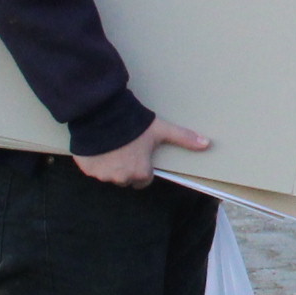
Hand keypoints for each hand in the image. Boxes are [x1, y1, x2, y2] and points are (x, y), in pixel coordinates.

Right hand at [75, 115, 210, 187]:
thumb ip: (184, 138)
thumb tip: (208, 144)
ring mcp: (102, 175)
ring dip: (110, 164)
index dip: (143, 167)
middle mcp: (121, 179)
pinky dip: (95, 161)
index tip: (139, 154)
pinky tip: (99, 146)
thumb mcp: (160, 130)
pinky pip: (92, 169)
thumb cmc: (134, 124)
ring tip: (111, 146)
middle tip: (125, 148)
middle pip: (126, 178)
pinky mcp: (87, 169)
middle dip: (126, 167)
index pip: (144, 180)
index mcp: (140, 173)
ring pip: (109, 174)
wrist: (103, 114)